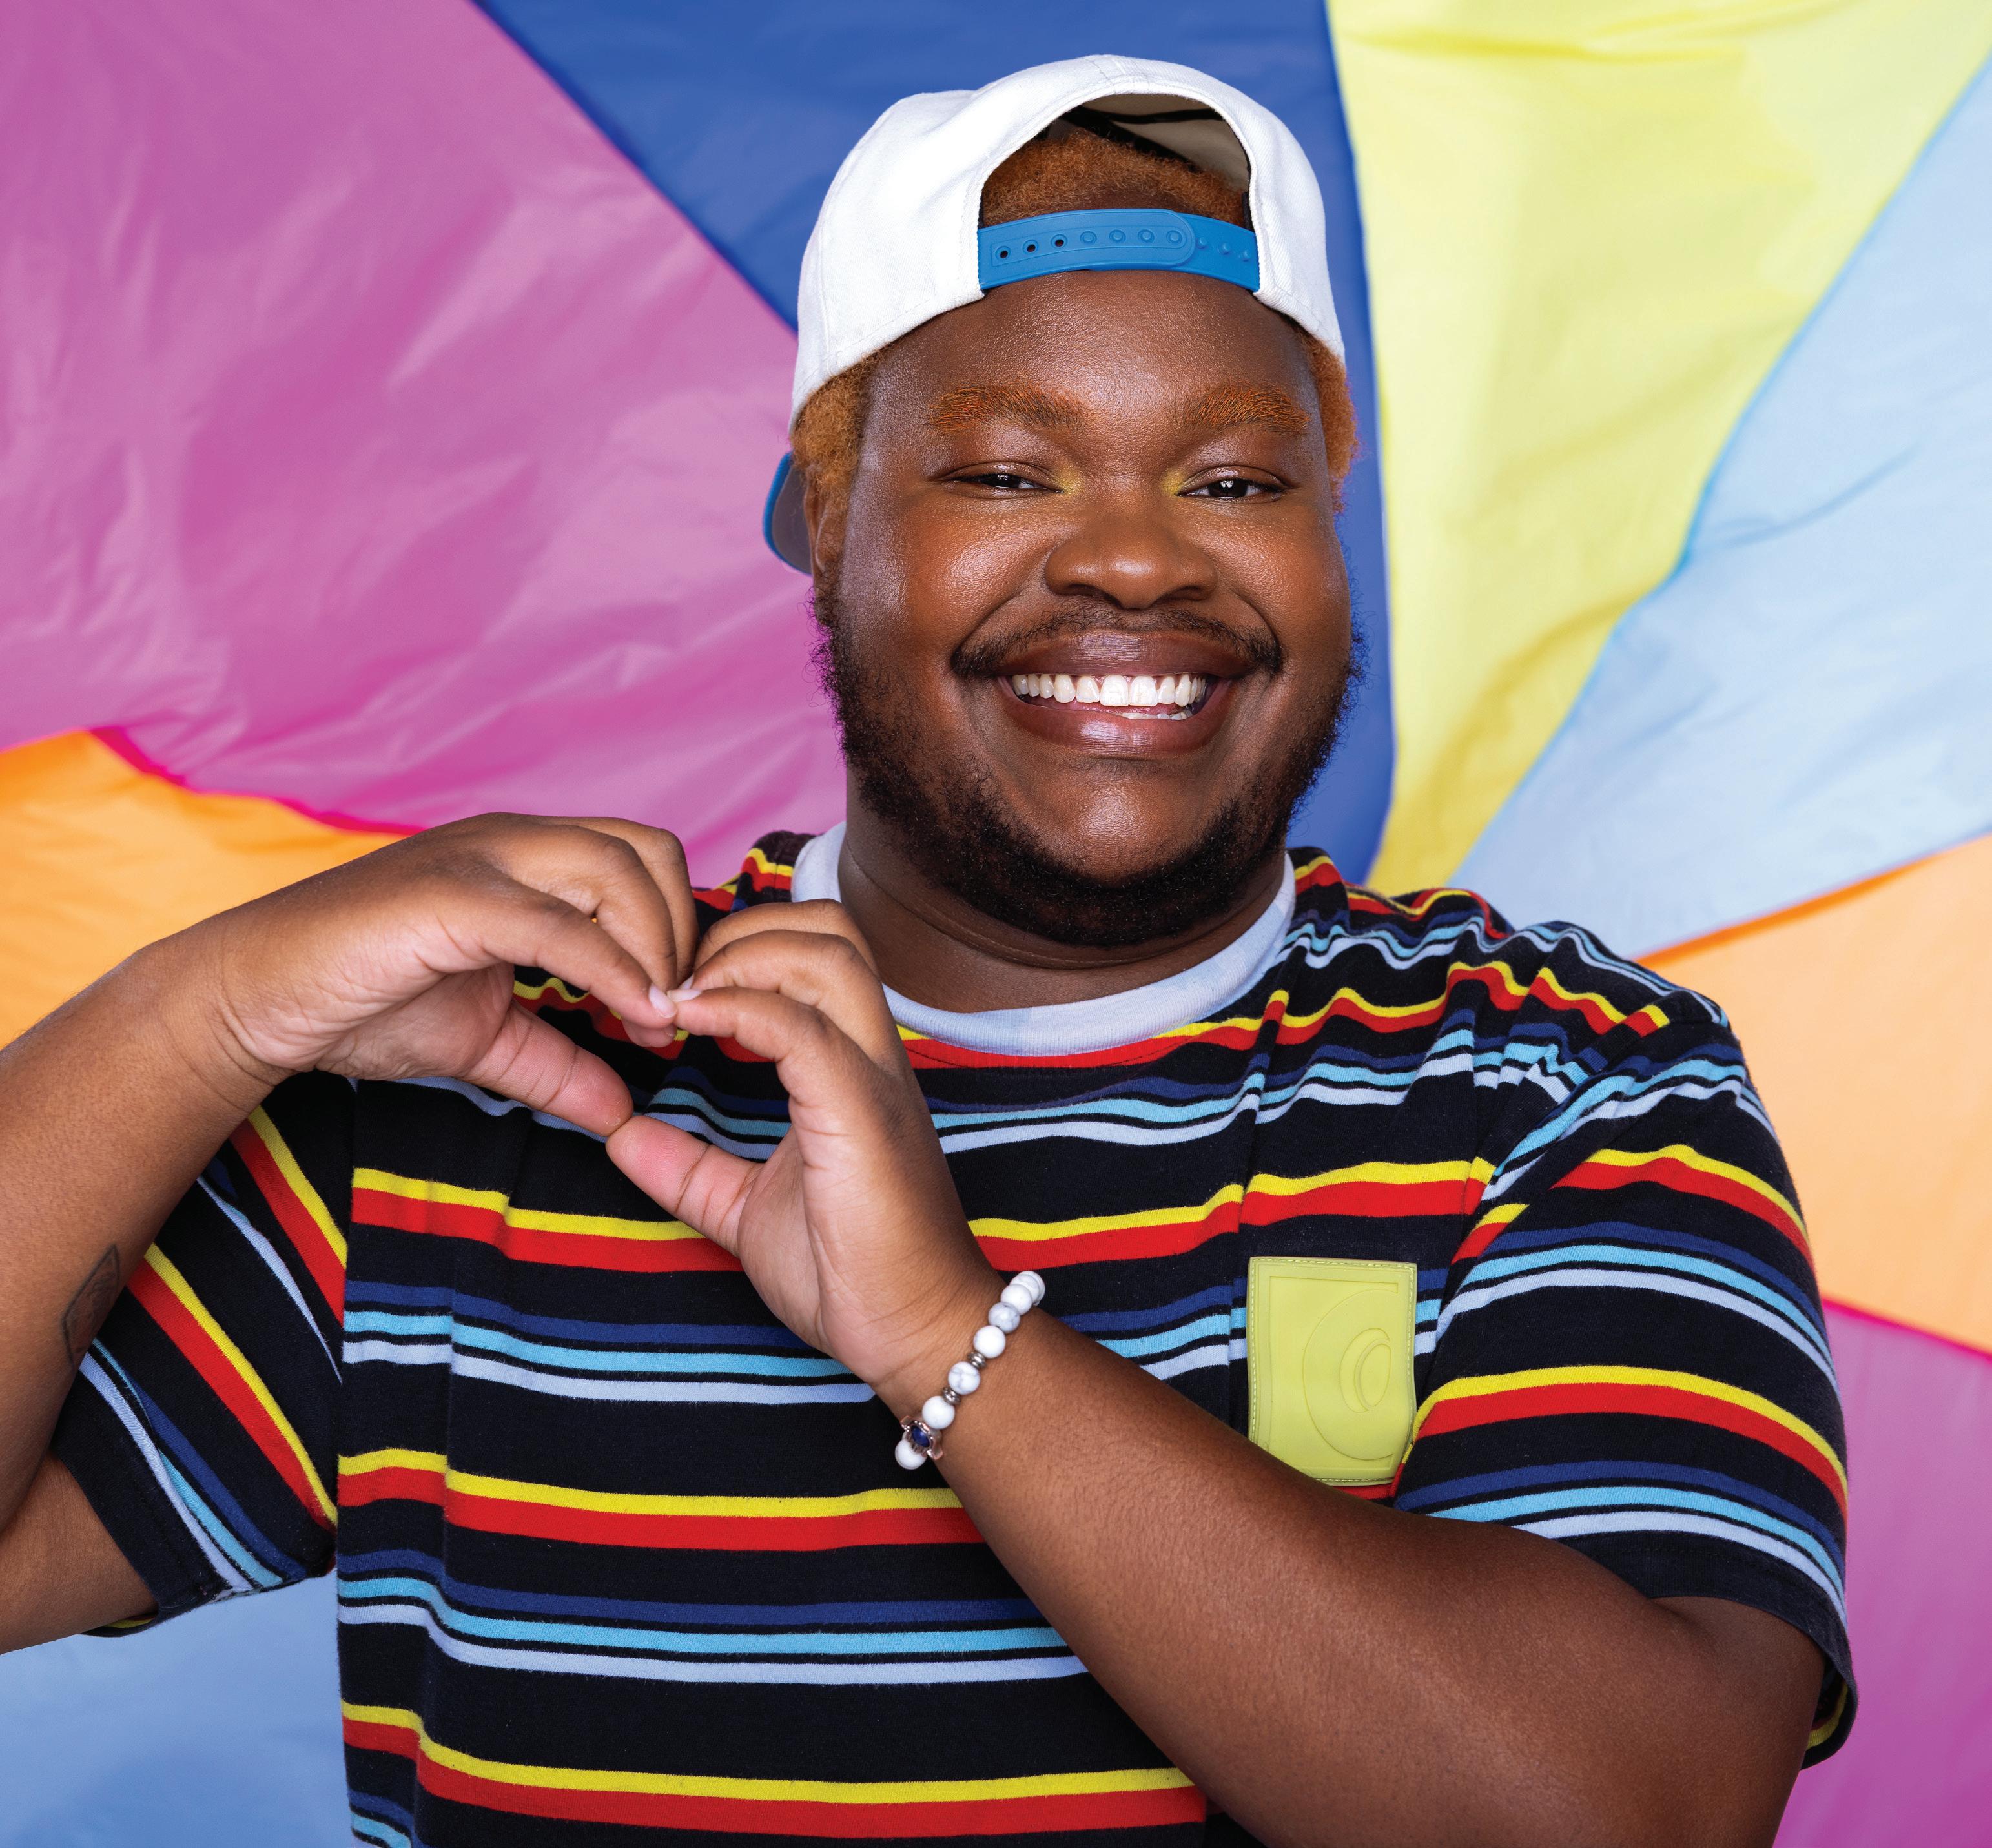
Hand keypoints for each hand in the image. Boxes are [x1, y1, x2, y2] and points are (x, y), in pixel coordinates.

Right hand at [170, 814, 695, 1135]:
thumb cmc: (362, 1002)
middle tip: (673, 1014)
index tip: (677, 1008)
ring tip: (654, 1021)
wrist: (257, 999)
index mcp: (526, 858)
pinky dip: (612, 969)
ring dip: (656, 948)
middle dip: (681, 933)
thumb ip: (556, 1066)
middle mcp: (513, 841)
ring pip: (615, 870)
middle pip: (647, 852)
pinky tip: (633, 1017)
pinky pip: (559, 924)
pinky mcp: (451, 897)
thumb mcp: (486, 1039)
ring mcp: (481, 859)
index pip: (642, 859)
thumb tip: (620, 1113)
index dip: (679, 929)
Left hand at [605, 903, 999, 1408]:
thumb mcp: (746, 1209)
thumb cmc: (851, 1274)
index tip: (671, 987)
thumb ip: (689, 1167)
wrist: (915, 1335)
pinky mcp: (860, 1112)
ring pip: (825, 951)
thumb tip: (622, 1135)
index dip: (739, 944)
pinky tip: (690, 1024)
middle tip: (673, 981)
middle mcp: (872, 1053)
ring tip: (681, 998)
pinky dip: (740, 1008)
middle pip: (827, 926)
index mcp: (851, 1066)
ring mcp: (873, 1076)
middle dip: (741, 929)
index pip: (812, 951)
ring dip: (741, 956)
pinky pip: (803, 1027)